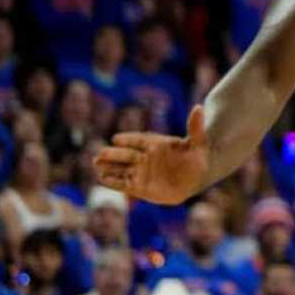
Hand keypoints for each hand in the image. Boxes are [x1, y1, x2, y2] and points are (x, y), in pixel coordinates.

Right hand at [93, 104, 209, 205]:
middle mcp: (145, 157)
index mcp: (156, 144)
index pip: (140, 140)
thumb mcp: (199, 142)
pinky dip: (113, 182)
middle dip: (113, 154)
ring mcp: (141, 172)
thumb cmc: (196, 157)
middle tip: (100, 153)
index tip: (116, 138)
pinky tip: (102, 179)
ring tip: (96, 164)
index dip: (129, 139)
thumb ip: (196, 127)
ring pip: (121, 169)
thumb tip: (199, 107)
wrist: (194, 177)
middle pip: (127, 155)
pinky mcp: (139, 187)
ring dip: (109, 167)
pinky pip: (124, 184)